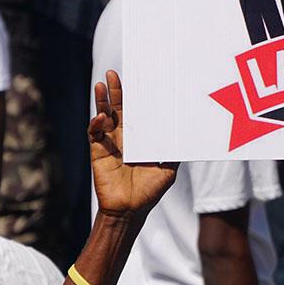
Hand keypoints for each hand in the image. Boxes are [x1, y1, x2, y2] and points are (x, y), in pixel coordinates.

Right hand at [89, 71, 177, 217]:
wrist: (130, 210)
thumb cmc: (149, 192)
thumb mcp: (169, 169)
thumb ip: (174, 151)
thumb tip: (189, 135)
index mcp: (140, 139)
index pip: (137, 113)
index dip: (136, 98)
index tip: (139, 80)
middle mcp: (123, 138)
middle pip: (118, 109)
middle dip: (116, 91)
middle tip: (113, 73)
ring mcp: (109, 144)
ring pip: (103, 116)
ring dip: (101, 100)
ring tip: (101, 84)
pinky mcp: (97, 152)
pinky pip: (94, 134)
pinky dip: (96, 124)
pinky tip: (101, 117)